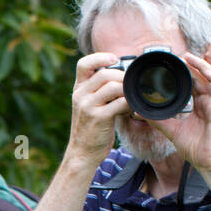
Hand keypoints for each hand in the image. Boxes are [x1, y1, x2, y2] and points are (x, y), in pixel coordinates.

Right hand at [67, 52, 129, 166]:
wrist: (82, 153)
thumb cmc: (91, 129)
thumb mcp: (89, 106)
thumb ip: (100, 91)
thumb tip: (123, 78)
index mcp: (78, 90)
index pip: (83, 64)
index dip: (100, 57)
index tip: (114, 59)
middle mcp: (80, 95)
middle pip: (104, 73)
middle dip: (122, 76)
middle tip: (131, 85)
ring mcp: (88, 106)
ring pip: (113, 86)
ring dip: (127, 90)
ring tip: (131, 99)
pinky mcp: (98, 118)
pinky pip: (119, 102)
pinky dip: (129, 103)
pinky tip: (130, 109)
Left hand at [149, 51, 210, 177]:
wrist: (208, 163)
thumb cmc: (194, 148)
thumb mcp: (171, 131)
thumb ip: (158, 120)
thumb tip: (139, 111)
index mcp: (198, 105)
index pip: (191, 83)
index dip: (183, 73)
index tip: (169, 65)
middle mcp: (208, 101)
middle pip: (201, 77)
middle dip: (191, 65)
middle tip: (177, 56)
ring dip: (201, 66)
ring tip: (188, 57)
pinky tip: (204, 72)